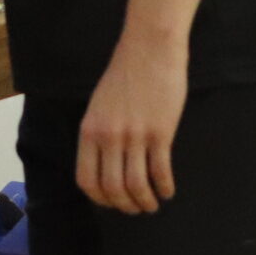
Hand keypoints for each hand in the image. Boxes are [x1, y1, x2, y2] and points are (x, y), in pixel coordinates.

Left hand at [79, 32, 185, 212]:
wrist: (150, 46)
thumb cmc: (126, 72)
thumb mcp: (100, 104)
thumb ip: (99, 133)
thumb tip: (105, 163)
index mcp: (90, 130)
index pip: (87, 179)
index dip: (100, 198)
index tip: (112, 202)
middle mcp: (109, 137)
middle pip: (112, 189)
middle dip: (125, 206)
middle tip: (136, 208)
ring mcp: (134, 135)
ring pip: (136, 186)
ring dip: (145, 202)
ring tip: (153, 203)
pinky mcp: (160, 132)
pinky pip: (160, 172)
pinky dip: (164, 187)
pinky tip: (168, 190)